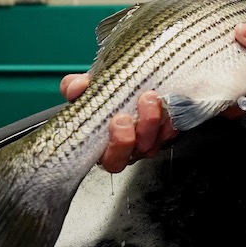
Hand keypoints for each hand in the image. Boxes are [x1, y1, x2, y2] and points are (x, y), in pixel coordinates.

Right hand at [60, 72, 178, 172]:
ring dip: (156, 121)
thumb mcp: (84, 90)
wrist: (124, 87)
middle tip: (141, 104)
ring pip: (155, 142)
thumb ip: (74, 87)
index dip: (118, 144)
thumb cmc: (101, 97)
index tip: (119, 120)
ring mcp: (147, 142)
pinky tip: (169, 104)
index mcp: (104, 146)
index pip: (111, 159)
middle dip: (140, 130)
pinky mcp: (164, 133)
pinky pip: (171, 132)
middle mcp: (128, 150)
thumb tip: (78, 87)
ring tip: (152, 97)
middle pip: (136, 153)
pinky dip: (172, 119)